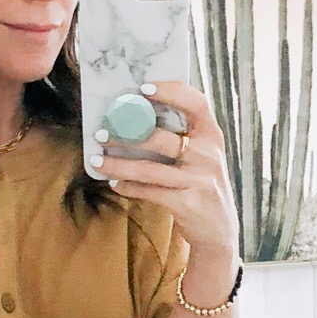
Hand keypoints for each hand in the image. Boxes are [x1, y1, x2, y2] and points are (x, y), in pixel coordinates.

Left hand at [90, 80, 239, 265]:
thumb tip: (137, 117)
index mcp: (212, 135)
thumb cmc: (202, 185)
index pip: (196, 103)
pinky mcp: (188, 203)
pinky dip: (129, 187)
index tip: (142, 88)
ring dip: (119, 164)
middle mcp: (209, 155)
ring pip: (150, 169)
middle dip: (127, 134)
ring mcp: (199, 180)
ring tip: (97, 160)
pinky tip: (114, 183)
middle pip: (162, 138)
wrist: (219, 229)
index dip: (170, 91)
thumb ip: (183, 137)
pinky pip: (150, 192)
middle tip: (101, 133)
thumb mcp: (203, 157)